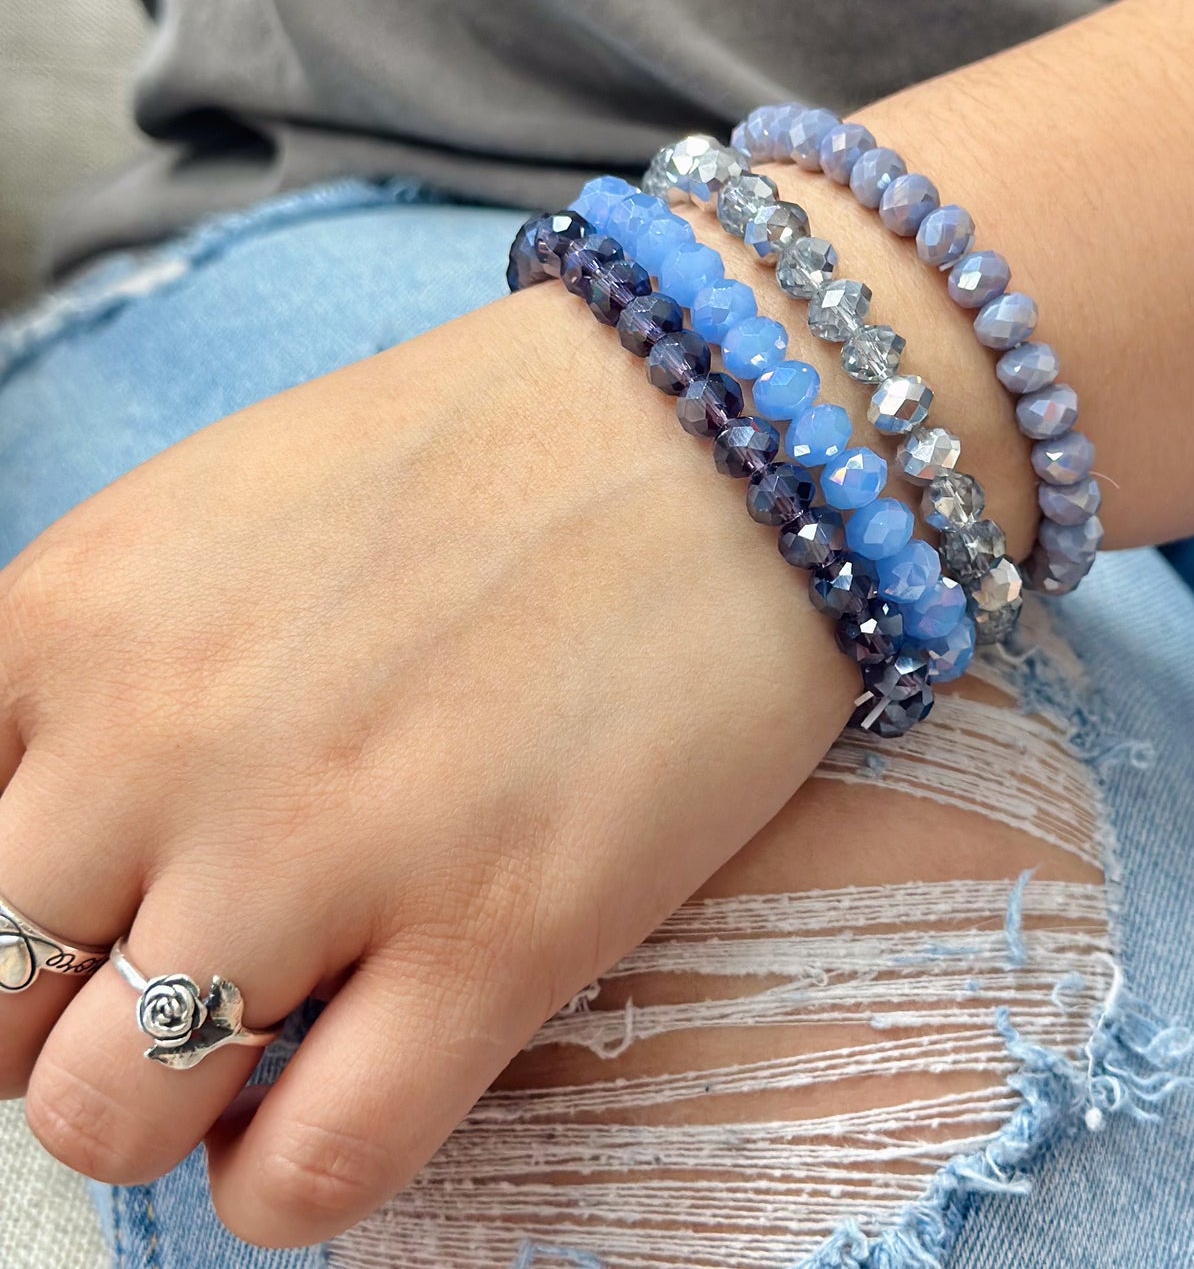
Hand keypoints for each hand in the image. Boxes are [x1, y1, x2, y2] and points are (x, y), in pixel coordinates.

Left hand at [0, 281, 856, 1245]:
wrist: (719, 424)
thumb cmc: (493, 451)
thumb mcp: (226, 508)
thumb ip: (100, 667)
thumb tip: (63, 832)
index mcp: (77, 614)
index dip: (14, 909)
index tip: (87, 912)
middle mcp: (164, 743)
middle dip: (68, 1018)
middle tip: (179, 969)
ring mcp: (325, 849)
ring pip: (107, 1123)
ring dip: (172, 1107)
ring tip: (272, 1034)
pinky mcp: (497, 934)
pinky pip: (310, 1170)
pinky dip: (293, 1174)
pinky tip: (348, 1088)